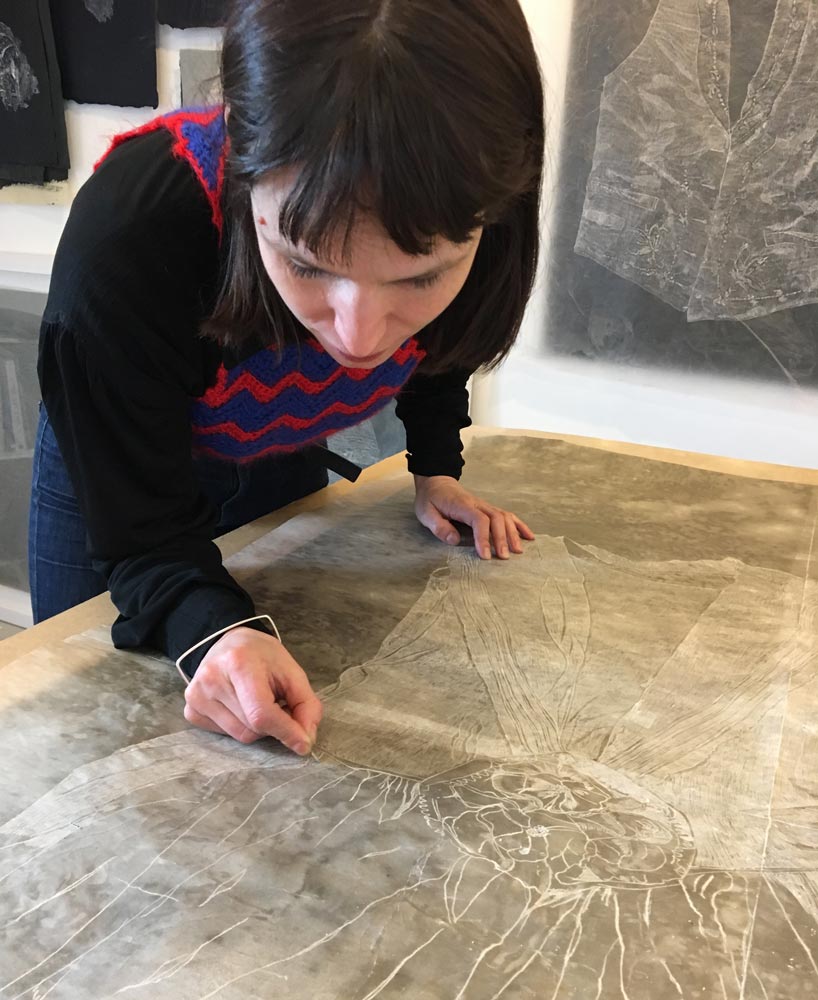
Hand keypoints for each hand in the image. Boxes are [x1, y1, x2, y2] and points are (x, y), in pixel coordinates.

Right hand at [183, 627, 322, 753]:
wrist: (228, 643)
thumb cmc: (262, 656)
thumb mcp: (291, 671)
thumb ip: (306, 704)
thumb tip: (305, 740)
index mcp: (239, 663)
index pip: (261, 714)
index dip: (285, 732)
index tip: (304, 743)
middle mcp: (212, 680)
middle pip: (253, 728)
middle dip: (273, 724)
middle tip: (276, 704)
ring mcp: (196, 697)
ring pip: (239, 735)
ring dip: (257, 727)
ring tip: (256, 702)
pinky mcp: (191, 710)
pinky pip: (224, 735)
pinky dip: (239, 726)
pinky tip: (239, 706)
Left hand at [413, 475, 534, 559]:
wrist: (436, 482)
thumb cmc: (430, 499)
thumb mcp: (425, 513)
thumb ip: (438, 526)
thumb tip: (454, 540)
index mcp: (462, 505)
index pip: (479, 520)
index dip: (484, 538)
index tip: (485, 555)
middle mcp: (477, 504)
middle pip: (496, 519)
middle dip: (501, 538)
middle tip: (503, 557)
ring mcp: (485, 505)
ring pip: (504, 517)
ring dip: (513, 534)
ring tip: (518, 551)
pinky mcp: (488, 508)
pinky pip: (507, 515)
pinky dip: (519, 525)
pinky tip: (529, 536)